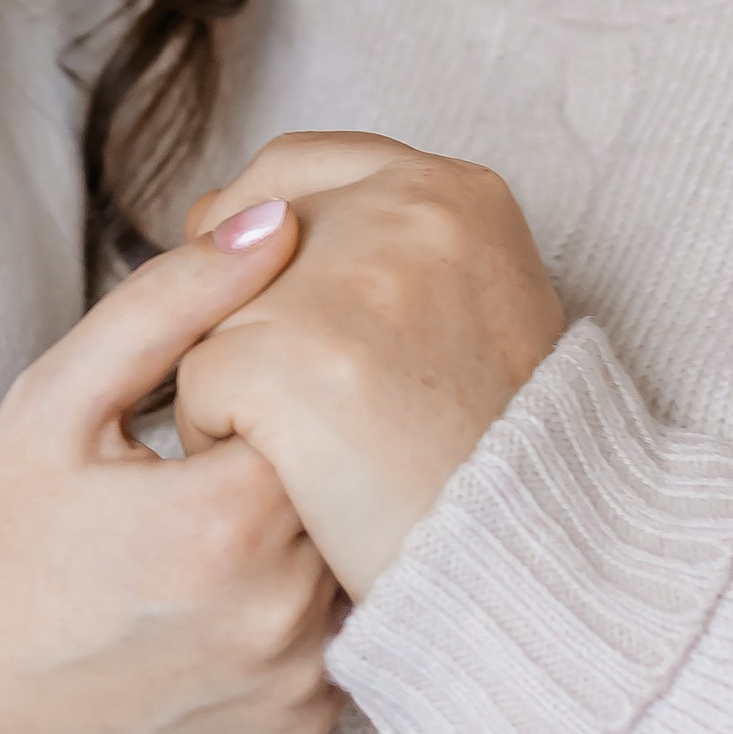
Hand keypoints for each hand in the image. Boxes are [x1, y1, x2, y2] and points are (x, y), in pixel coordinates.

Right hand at [0, 205, 342, 733]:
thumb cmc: (0, 542)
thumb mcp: (57, 397)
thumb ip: (171, 299)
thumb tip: (276, 220)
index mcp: (226, 518)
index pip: (317, 394)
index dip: (269, 380)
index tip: (205, 404)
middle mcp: (281, 610)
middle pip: (348, 470)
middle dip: (300, 444)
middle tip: (209, 458)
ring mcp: (298, 679)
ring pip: (356, 544)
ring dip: (312, 517)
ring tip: (219, 518)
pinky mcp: (302, 726)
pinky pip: (345, 626)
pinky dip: (308, 596)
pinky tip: (232, 586)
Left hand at [172, 133, 564, 600]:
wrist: (534, 567)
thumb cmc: (503, 459)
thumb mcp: (488, 311)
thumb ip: (398, 250)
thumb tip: (252, 223)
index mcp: (458, 193)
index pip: (295, 166)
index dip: (251, 232)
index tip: (249, 292)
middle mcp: (403, 212)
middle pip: (239, 239)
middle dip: (238, 314)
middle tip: (296, 396)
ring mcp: (342, 282)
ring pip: (211, 316)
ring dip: (235, 385)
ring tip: (320, 449)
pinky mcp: (285, 358)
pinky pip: (198, 390)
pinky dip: (224, 445)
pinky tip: (297, 484)